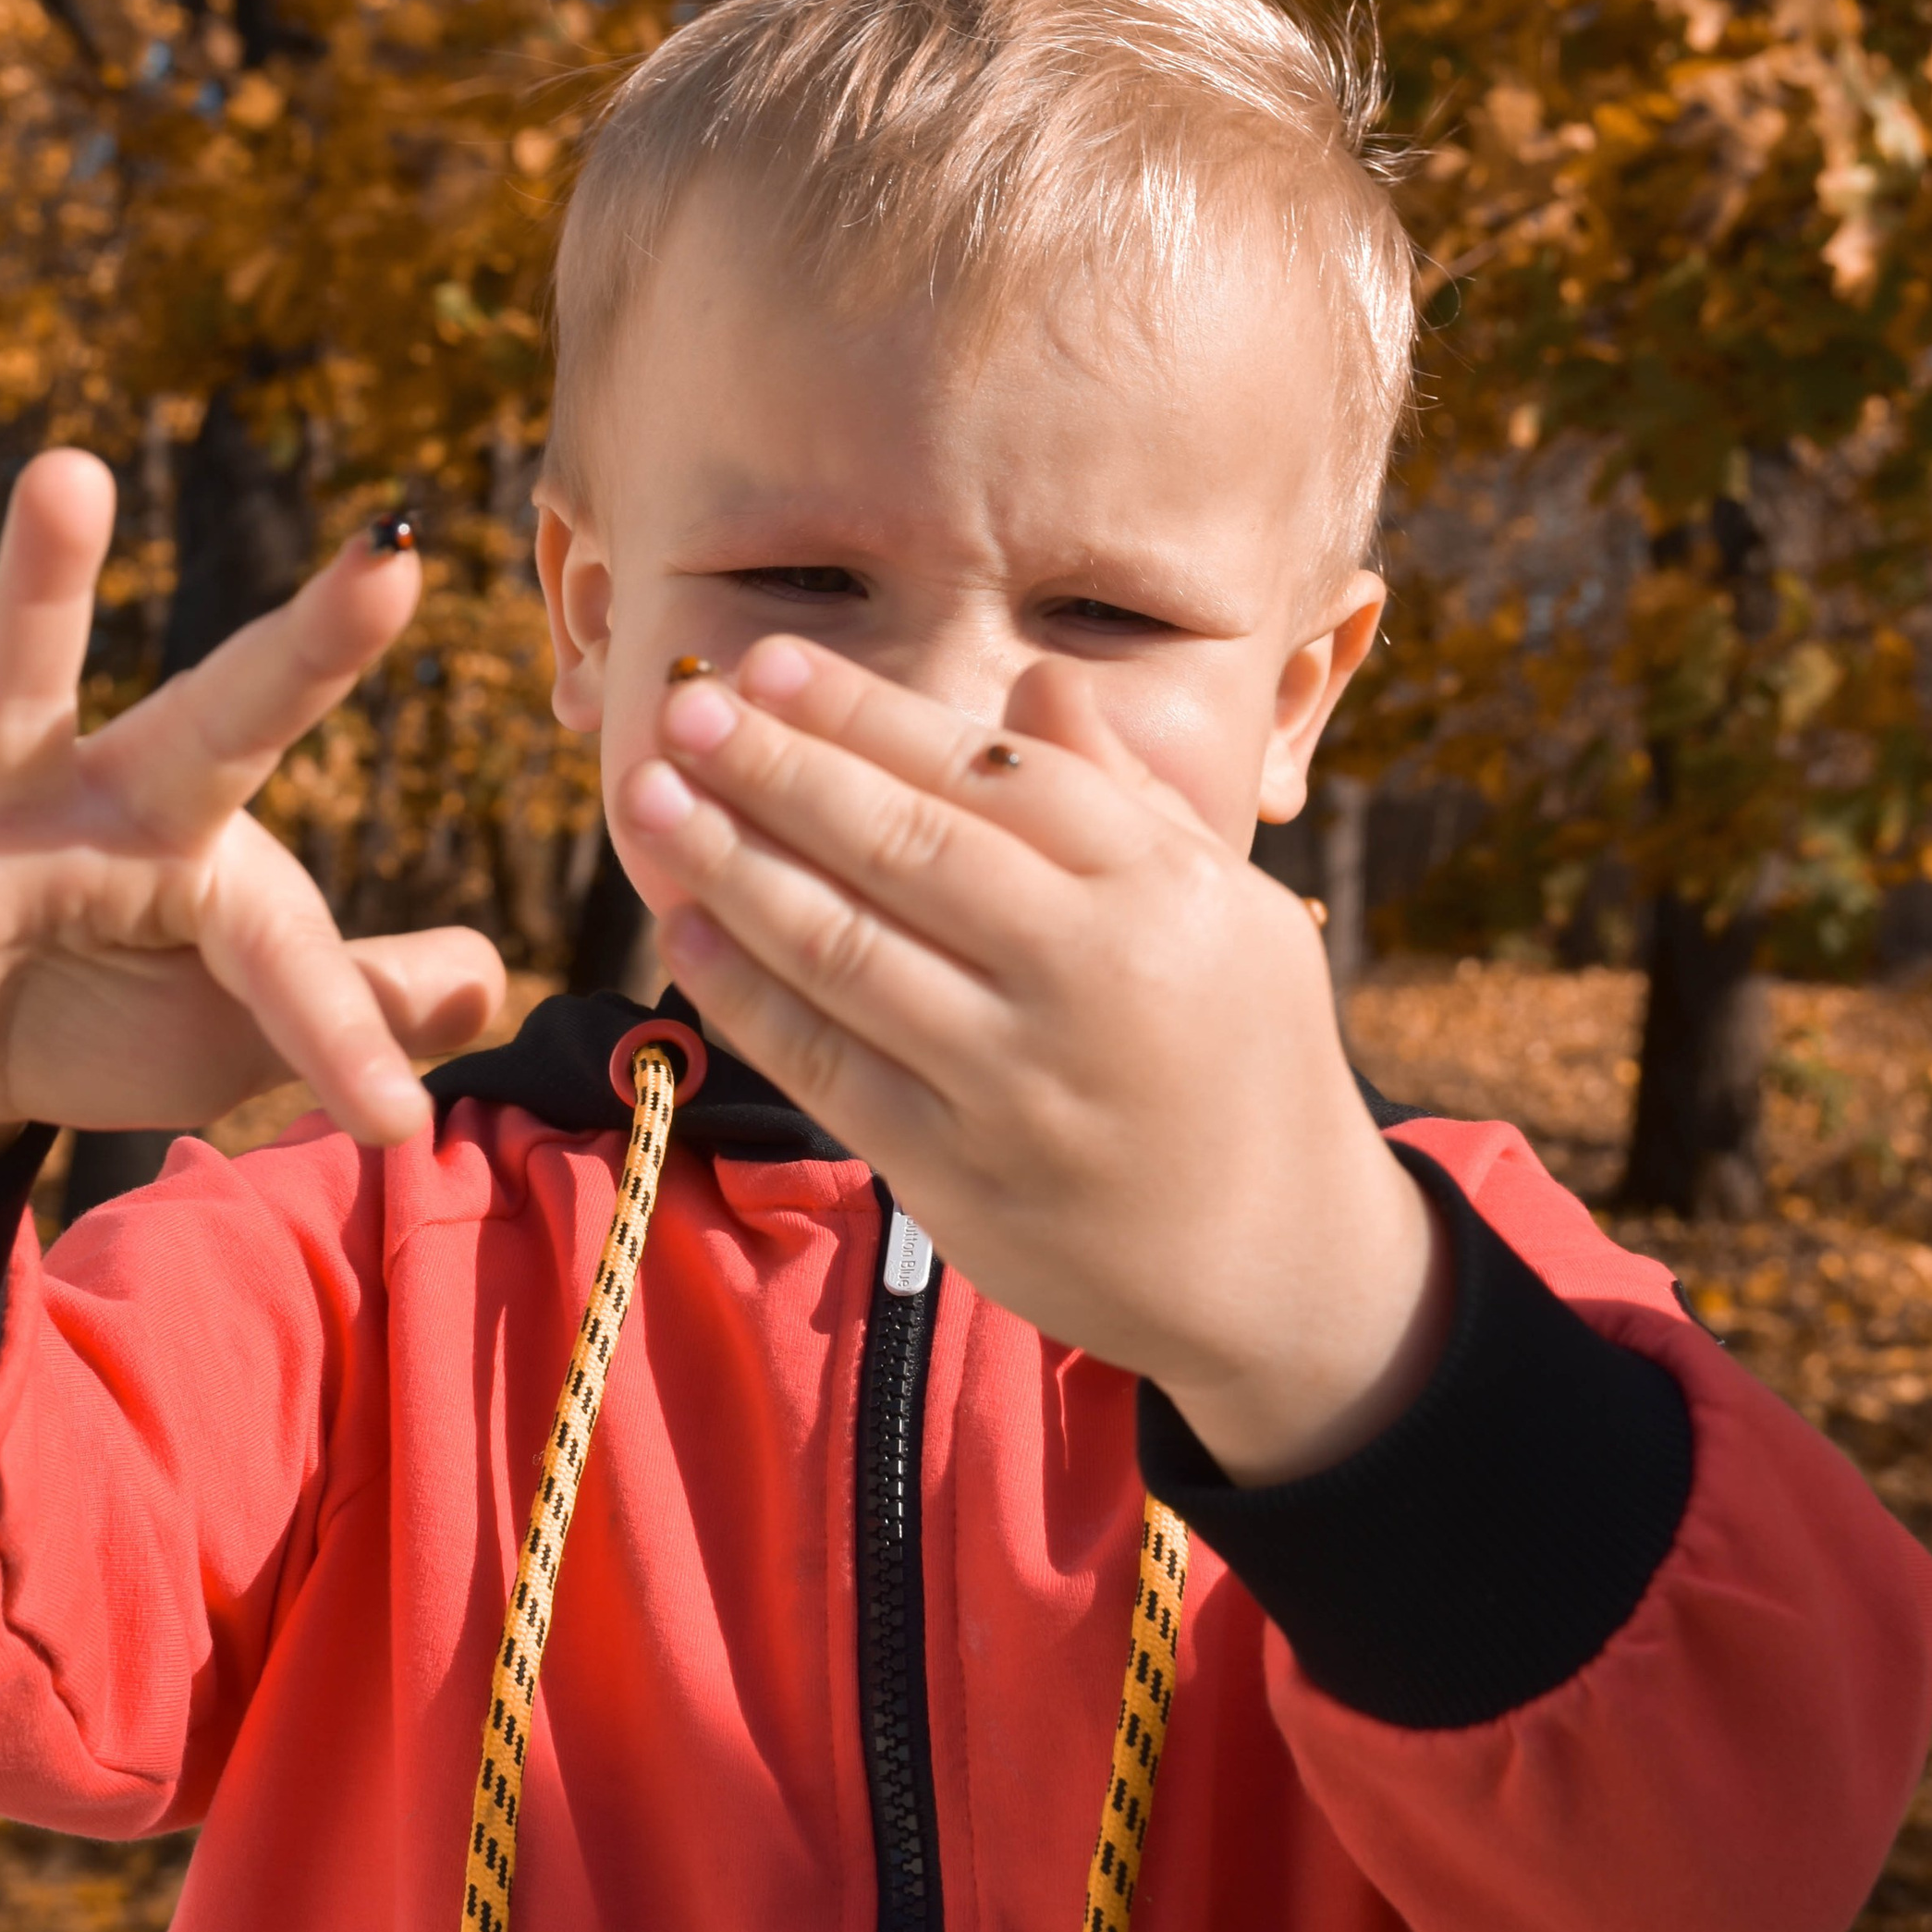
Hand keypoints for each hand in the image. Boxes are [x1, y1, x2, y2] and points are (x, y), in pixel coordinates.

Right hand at [0, 450, 503, 1205]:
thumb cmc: (99, 1020)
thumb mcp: (228, 1029)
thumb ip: (346, 1000)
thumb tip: (490, 978)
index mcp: (205, 845)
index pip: (297, 947)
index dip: (345, 1030)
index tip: (396, 1118)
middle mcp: (106, 803)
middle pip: (219, 718)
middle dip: (304, 650)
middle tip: (388, 559)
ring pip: (16, 690)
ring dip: (43, 588)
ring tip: (74, 473)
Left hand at [617, 637, 1443, 1484]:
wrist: (1279, 1267)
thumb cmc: (1248, 1058)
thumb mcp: (1234, 909)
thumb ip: (1126, 799)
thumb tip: (1036, 685)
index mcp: (1161, 890)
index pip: (988, 772)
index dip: (864, 713)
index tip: (770, 664)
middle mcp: (1084, 976)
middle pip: (900, 845)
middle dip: (773, 766)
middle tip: (682, 706)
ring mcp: (1012, 1082)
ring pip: (843, 948)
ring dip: (732, 864)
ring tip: (652, 799)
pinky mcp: (956, 1173)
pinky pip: (826, 1063)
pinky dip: (746, 992)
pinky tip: (688, 928)